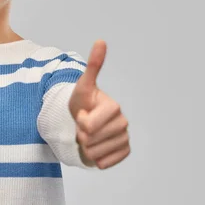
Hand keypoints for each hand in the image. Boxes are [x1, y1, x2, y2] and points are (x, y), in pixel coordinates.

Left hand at [69, 40, 130, 168]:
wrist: (85, 121)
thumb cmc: (83, 103)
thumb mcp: (83, 86)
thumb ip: (93, 66)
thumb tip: (101, 41)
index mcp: (114, 107)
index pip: (88, 125)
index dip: (80, 122)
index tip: (83, 113)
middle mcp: (124, 123)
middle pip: (90, 140)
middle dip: (81, 134)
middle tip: (84, 125)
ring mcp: (125, 138)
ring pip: (95, 153)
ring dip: (86, 147)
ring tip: (89, 135)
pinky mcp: (124, 152)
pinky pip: (104, 163)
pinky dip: (95, 159)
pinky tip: (97, 146)